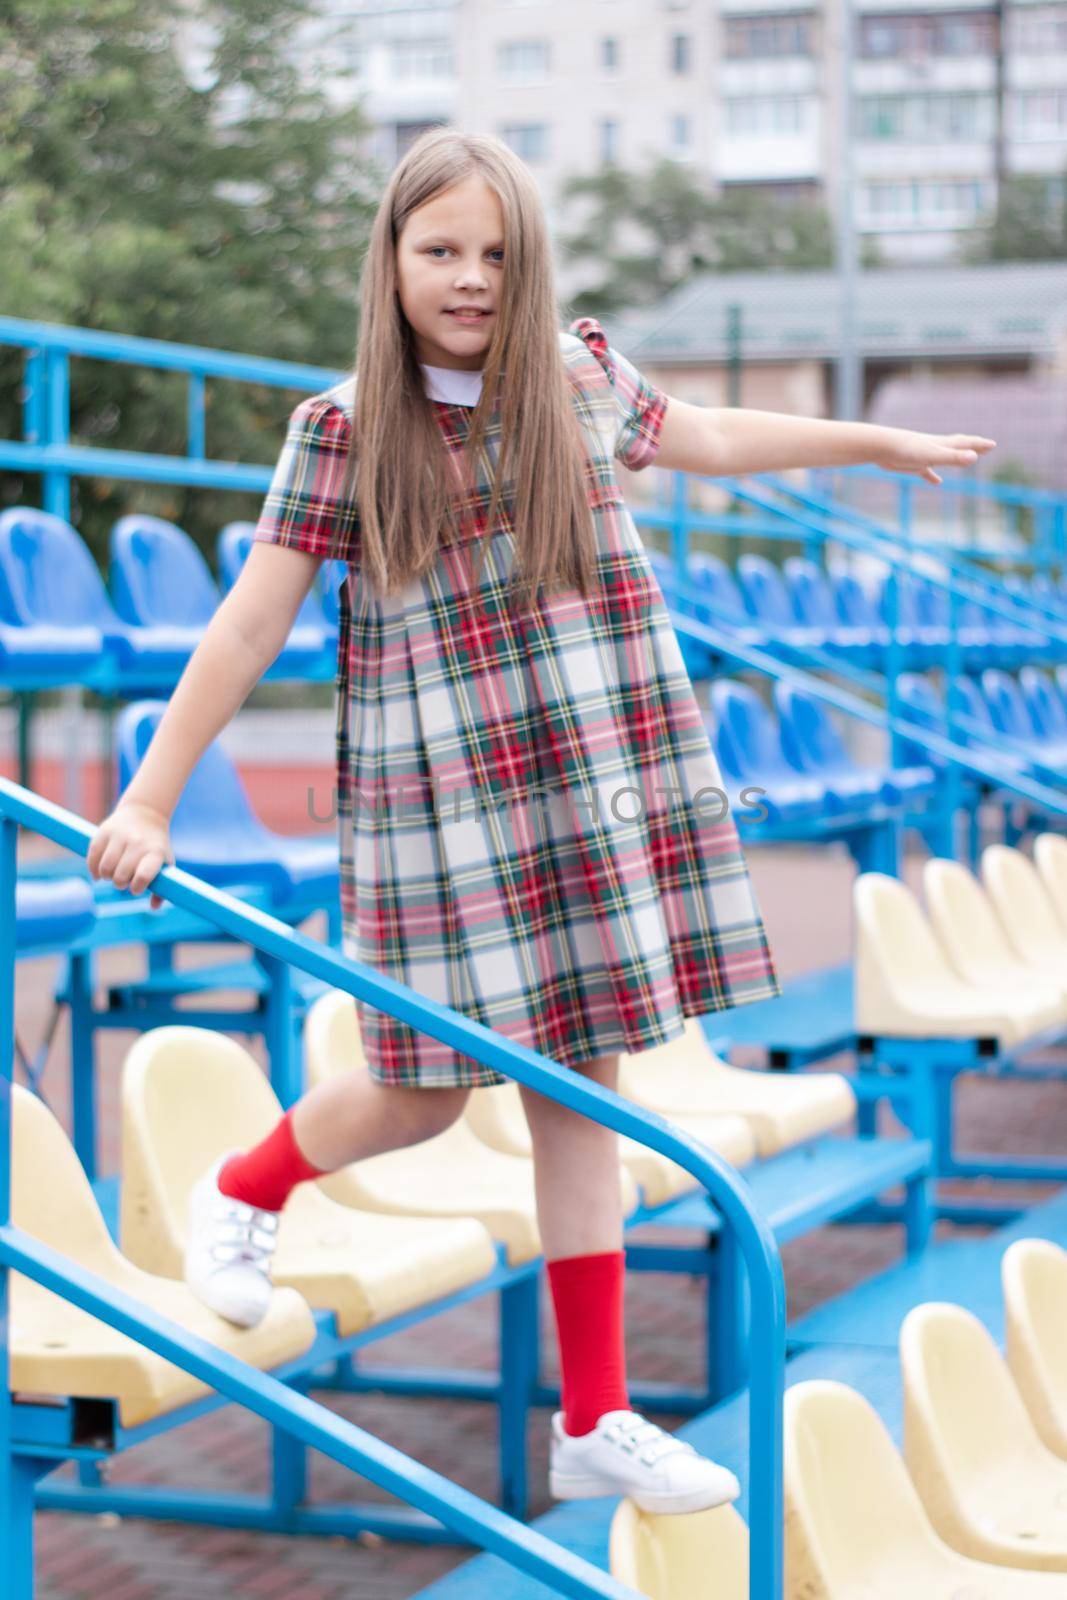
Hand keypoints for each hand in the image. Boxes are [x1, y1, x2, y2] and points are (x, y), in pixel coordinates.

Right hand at [87, 799, 174, 909]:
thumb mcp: (165, 863)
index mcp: (155, 853)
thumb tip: (154, 907)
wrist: (145, 813)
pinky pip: (93, 856)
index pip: (144, 875)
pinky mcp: (104, 831)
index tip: (135, 889)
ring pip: (105, 868)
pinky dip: (93, 868)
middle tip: (123, 881)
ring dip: (106, 877)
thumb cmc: (155, 846)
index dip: (136, 887)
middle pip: (121, 875)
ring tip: (111, 875)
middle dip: (120, 883)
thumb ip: (162, 888)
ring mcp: (121, 835)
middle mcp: (138, 843)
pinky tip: (98, 872)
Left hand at [872, 429, 996, 485]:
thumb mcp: (932, 455)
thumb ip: (953, 457)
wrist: (880, 446)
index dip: (979, 445)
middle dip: (973, 447)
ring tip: (967, 461)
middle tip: (986, 448)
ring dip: (956, 459)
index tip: (993, 445)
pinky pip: (926, 471)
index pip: (965, 443)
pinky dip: (933, 476)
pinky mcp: (911, 465)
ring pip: (944, 457)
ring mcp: (923, 456)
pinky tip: (937, 482)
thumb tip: (974, 457)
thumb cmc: (906, 450)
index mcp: (942, 444)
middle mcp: (935, 447)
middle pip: (958, 447)